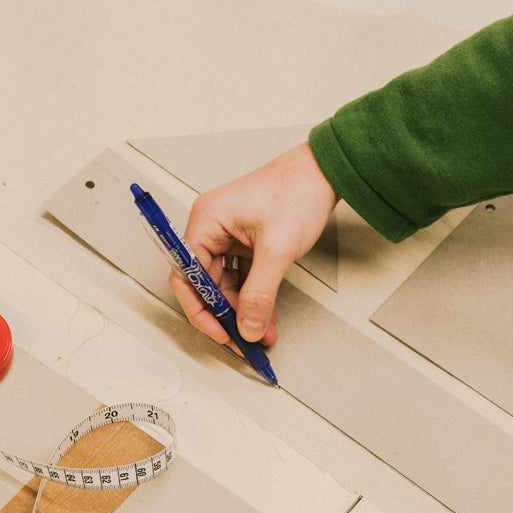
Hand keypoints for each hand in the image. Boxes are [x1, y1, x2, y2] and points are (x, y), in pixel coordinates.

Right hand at [171, 141, 337, 347]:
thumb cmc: (297, 192)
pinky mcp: (246, 240)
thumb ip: (259, 294)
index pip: (187, 275)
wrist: (325, 172)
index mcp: (206, 221)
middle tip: (245, 340)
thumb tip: (248, 327)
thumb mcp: (277, 250)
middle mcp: (211, 227)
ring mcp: (228, 234)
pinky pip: (241, 275)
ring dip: (243, 309)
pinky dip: (253, 296)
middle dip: (227, 315)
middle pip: (205, 283)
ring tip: (263, 331)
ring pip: (225, 283)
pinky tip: (267, 314)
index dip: (201, 310)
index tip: (222, 333)